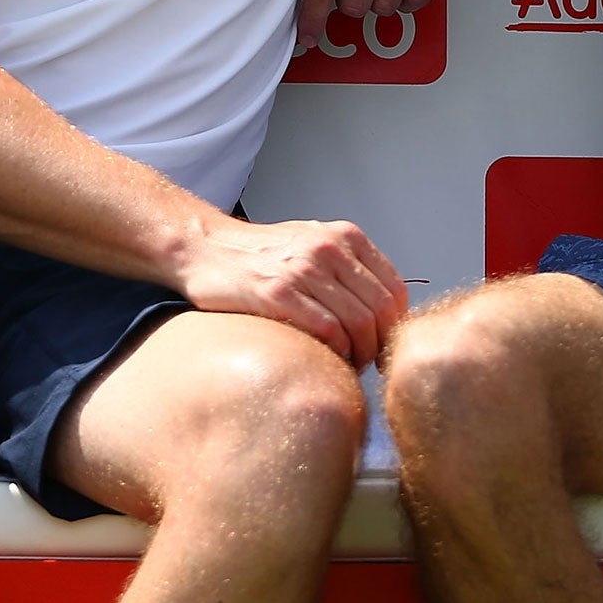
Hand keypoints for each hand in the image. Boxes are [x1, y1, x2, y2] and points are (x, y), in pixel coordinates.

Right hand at [177, 216, 410, 367]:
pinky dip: (335, 352)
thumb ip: (348, 267)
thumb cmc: (261, 253)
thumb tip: (384, 310)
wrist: (206, 248)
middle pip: (382, 309)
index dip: (396, 325)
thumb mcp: (314, 243)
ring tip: (350, 365)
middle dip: (381, 345)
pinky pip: (326, 330)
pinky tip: (328, 359)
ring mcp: (303, 270)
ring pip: (358, 322)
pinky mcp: (277, 293)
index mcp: (346, 237)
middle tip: (371, 364)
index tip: (387, 346)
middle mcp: (329, 249)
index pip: (395, 289)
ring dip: (360, 354)